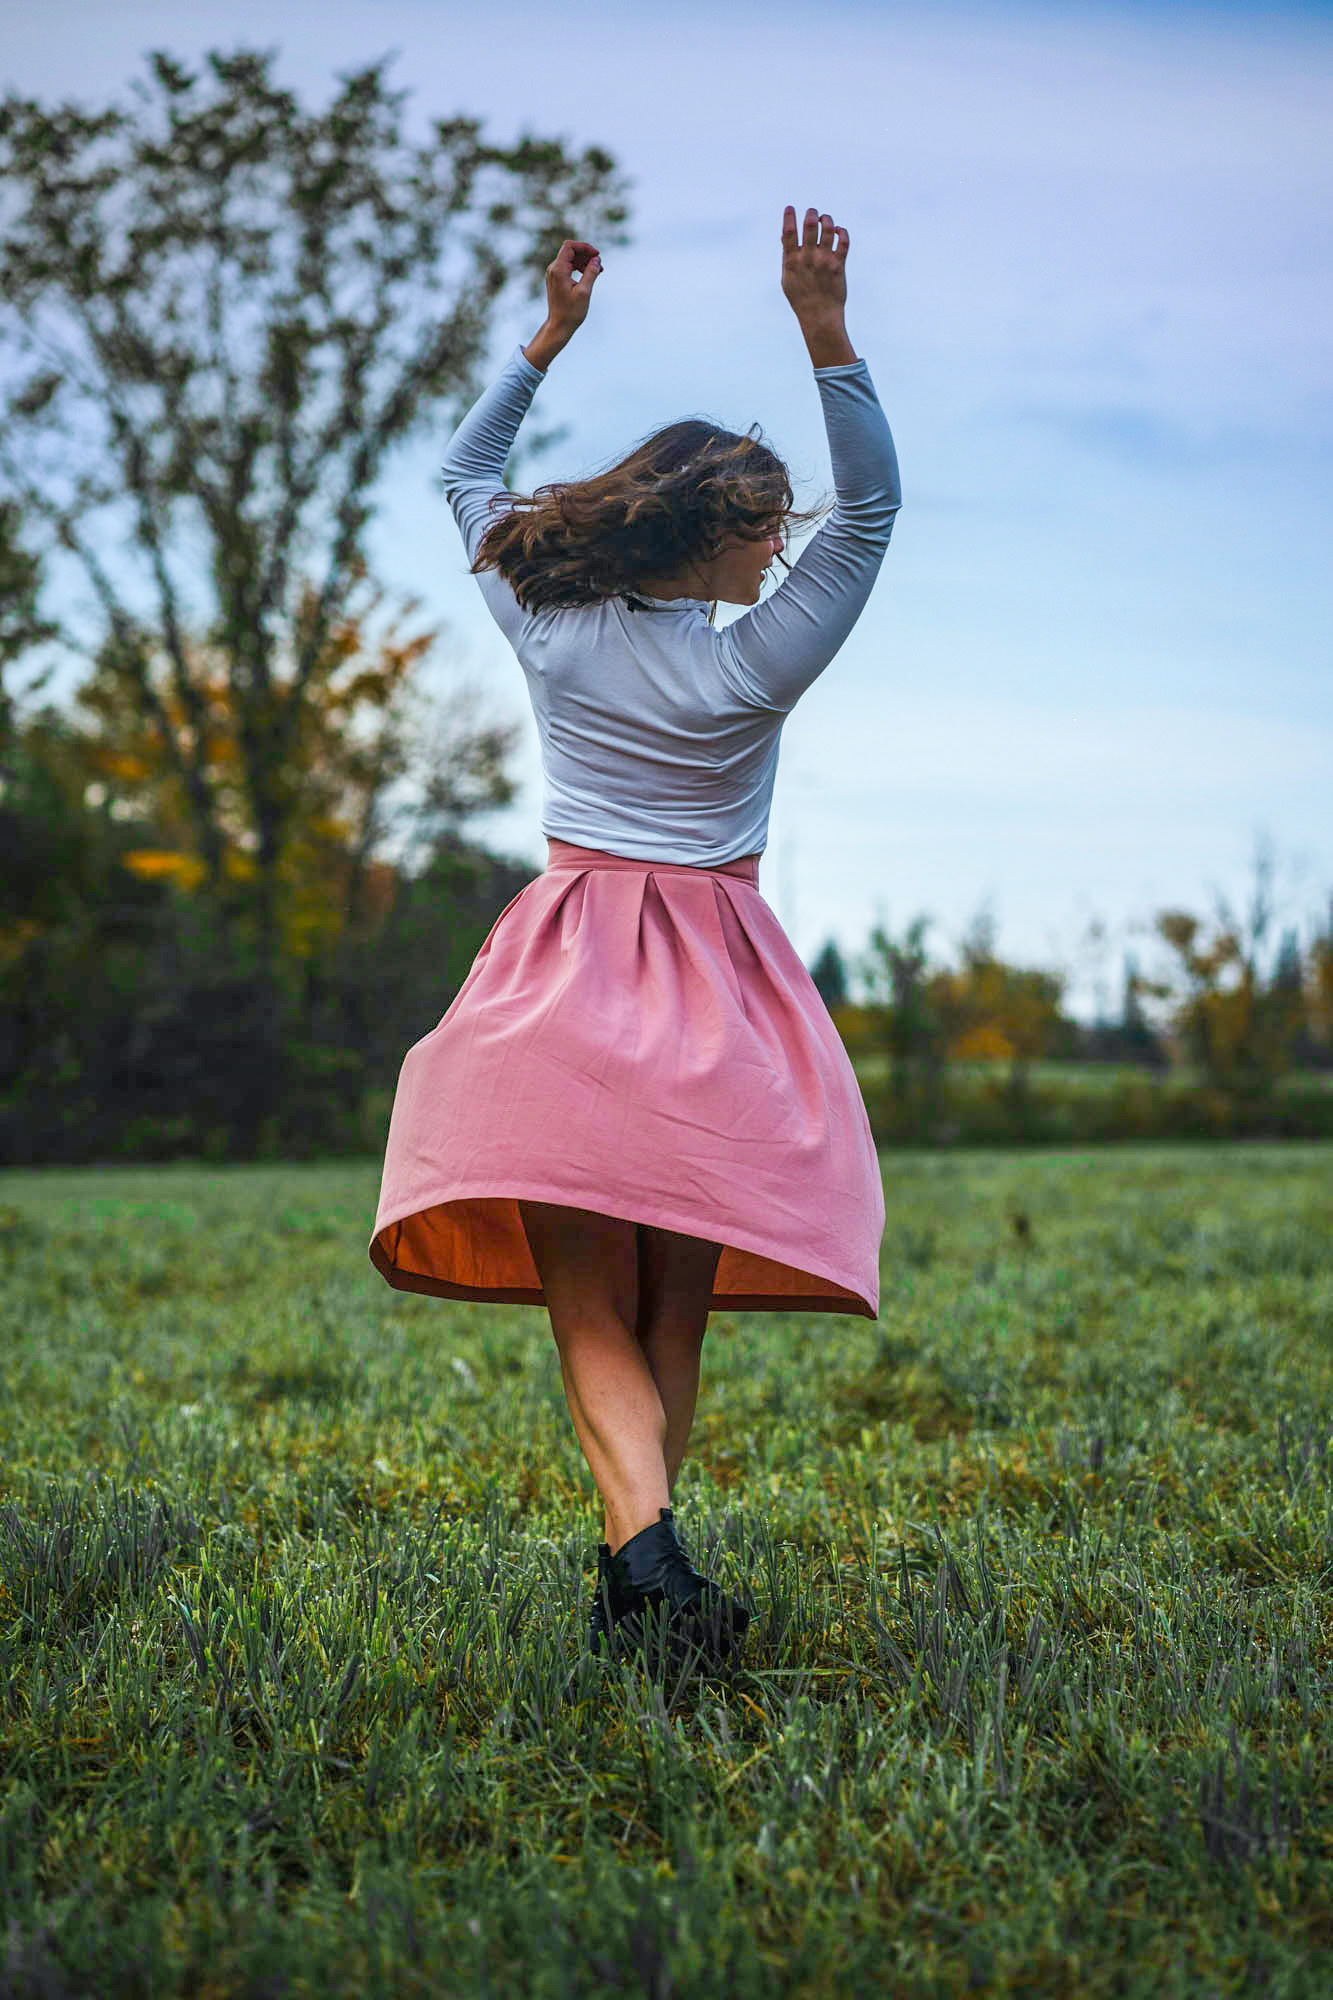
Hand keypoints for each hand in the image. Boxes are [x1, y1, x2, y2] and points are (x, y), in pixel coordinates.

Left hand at [542, 238, 602, 333]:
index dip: (584, 247)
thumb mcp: (584, 292)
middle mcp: (553, 269)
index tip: (596, 255)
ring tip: (597, 271)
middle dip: (586, 254)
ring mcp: (554, 274)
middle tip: (599, 265)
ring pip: (570, 258)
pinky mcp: (556, 279)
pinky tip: (589, 275)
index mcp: (558, 270)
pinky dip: (579, 268)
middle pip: (570, 251)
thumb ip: (591, 273)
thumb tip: (597, 259)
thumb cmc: (571, 312)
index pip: (570, 246)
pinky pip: (568, 266)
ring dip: (584, 261)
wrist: (559, 326)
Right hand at [781, 205, 848, 322]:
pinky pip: (844, 240)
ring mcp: (824, 261)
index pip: (789, 232)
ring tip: (824, 221)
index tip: (790, 208)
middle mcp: (808, 259)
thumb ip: (787, 256)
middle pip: (810, 225)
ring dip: (826, 219)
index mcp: (792, 261)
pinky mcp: (839, 265)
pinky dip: (841, 231)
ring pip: (828, 229)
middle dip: (811, 214)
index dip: (789, 216)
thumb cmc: (801, 298)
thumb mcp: (787, 278)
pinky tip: (837, 232)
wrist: (819, 316)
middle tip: (812, 213)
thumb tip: (785, 235)